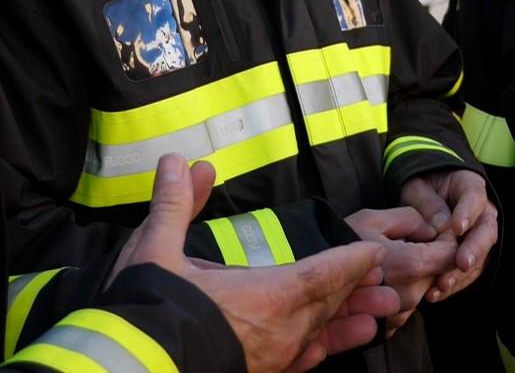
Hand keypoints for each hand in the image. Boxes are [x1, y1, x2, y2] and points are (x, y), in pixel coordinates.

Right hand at [115, 155, 401, 372]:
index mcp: (266, 295)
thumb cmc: (148, 310)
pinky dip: (314, 357)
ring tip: (373, 323)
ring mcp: (268, 361)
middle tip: (385, 281)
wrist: (129, 369)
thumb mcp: (156, 249)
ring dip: (344, 328)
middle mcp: (278, 332)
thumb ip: (175, 204)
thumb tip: (180, 161)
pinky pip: (296, 367)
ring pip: (318, 341)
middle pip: (327, 307)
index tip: (374, 251)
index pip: (325, 274)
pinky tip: (319, 357)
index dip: (351, 261)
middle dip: (355, 291)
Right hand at [344, 206, 456, 332]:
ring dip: (414, 276)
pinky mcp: (388, 326)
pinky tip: (380, 280)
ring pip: (423, 291)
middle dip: (429, 257)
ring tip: (387, 261)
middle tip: (404, 242)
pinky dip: (400, 291)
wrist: (304, 271)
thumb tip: (432, 227)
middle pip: (439, 275)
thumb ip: (411, 218)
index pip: (452, 255)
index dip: (447, 239)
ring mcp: (398, 314)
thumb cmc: (338, 240)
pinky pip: (406, 306)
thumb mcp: (374, 218)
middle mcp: (409, 295)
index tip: (431, 231)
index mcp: (411, 266)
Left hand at [397, 169, 497, 300]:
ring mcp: (479, 237)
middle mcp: (482, 213)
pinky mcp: (471, 258)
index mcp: (470, 186)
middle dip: (475, 249)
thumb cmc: (420, 189)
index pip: (475, 198)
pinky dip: (452, 285)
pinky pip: (466, 274)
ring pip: (480, 257)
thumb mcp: (417, 187)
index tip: (457, 227)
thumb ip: (427, 203)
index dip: (468, 213)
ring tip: (442, 285)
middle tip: (462, 263)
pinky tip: (434, 293)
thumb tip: (440, 226)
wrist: (422, 199)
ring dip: (461, 274)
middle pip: (486, 231)